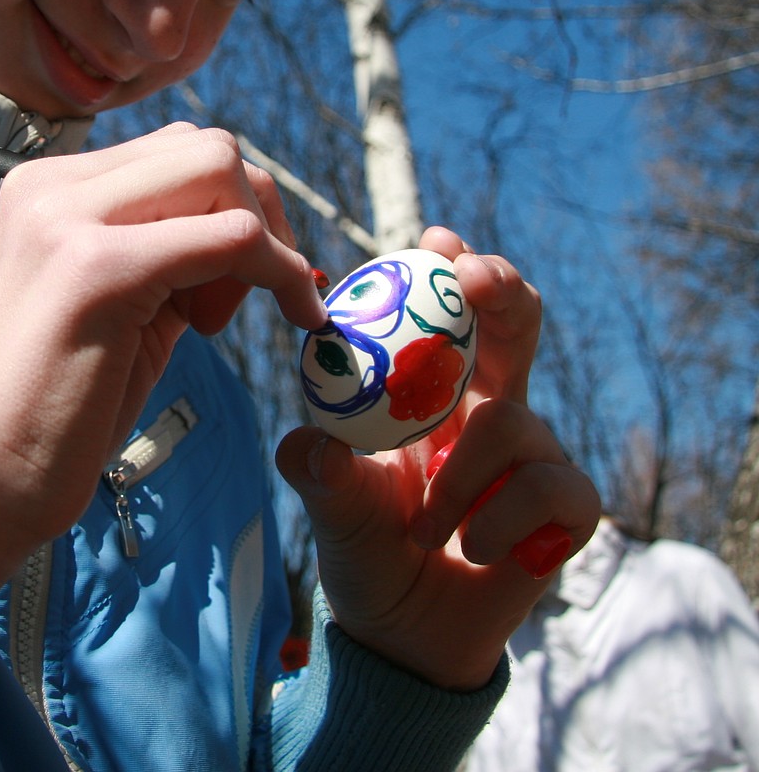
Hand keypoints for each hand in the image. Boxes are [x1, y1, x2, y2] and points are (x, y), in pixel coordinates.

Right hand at [0, 123, 326, 606]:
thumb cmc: (55, 406)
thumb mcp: (118, 302)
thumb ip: (167, 250)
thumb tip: (248, 225)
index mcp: (49, 188)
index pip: (175, 151)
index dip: (230, 207)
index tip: (232, 284)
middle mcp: (52, 186)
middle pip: (207, 147)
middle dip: (261, 210)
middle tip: (253, 293)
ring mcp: (68, 219)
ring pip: (220, 168)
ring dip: (267, 238)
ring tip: (225, 317)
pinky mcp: (98, 270)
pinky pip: (230, 236)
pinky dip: (278, 270)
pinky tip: (289, 316)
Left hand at [276, 226, 600, 689]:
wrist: (405, 632)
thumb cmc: (368, 545)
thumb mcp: (335, 505)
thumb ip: (320, 472)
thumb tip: (308, 445)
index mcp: (437, 392)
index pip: (453, 313)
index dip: (453, 269)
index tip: (435, 241)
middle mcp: (490, 408)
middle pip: (518, 324)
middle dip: (502, 290)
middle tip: (473, 279)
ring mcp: (534, 456)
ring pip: (516, 421)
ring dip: (460, 473)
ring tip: (424, 525)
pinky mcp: (566, 509)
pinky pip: (552, 487)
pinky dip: (502, 518)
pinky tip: (474, 550)